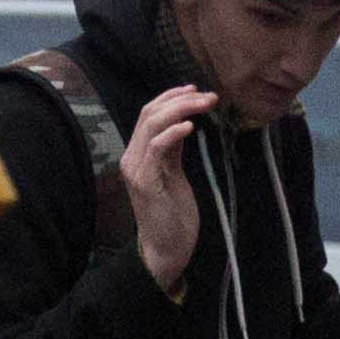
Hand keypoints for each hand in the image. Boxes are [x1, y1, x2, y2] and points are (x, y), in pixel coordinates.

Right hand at [116, 85, 212, 297]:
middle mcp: (132, 158)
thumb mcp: (174, 174)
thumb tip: (183, 123)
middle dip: (180, 99)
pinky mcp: (145, 183)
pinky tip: (190, 128)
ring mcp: (136, 170)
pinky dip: (173, 133)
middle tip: (208, 96)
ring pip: (151, 125)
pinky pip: (156, 148)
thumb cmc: (173, 215)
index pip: (148, 114)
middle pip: (149, 113)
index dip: (170, 97)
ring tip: (204, 105)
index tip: (195, 90)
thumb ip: (173, 150)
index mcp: (138, 154)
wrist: (165, 249)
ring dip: (181, 110)